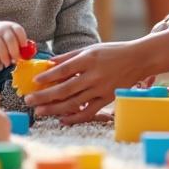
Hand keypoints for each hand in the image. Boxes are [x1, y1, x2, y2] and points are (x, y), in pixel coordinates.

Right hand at [0, 18, 27, 70]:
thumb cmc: (1, 35)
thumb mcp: (10, 33)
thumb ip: (18, 42)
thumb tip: (28, 56)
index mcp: (11, 26)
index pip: (18, 30)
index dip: (23, 39)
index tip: (24, 47)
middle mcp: (2, 29)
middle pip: (10, 40)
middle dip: (15, 52)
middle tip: (16, 60)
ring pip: (1, 49)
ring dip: (6, 59)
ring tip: (7, 64)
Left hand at [27, 29, 168, 124]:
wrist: (138, 59)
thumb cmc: (112, 52)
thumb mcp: (90, 49)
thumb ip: (69, 57)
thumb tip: (48, 63)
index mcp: (89, 59)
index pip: (64, 70)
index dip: (48, 77)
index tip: (35, 82)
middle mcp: (94, 75)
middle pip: (65, 89)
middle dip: (44, 96)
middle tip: (29, 101)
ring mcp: (101, 89)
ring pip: (73, 103)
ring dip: (54, 109)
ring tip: (40, 111)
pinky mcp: (107, 99)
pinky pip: (88, 112)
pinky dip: (74, 117)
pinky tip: (62, 119)